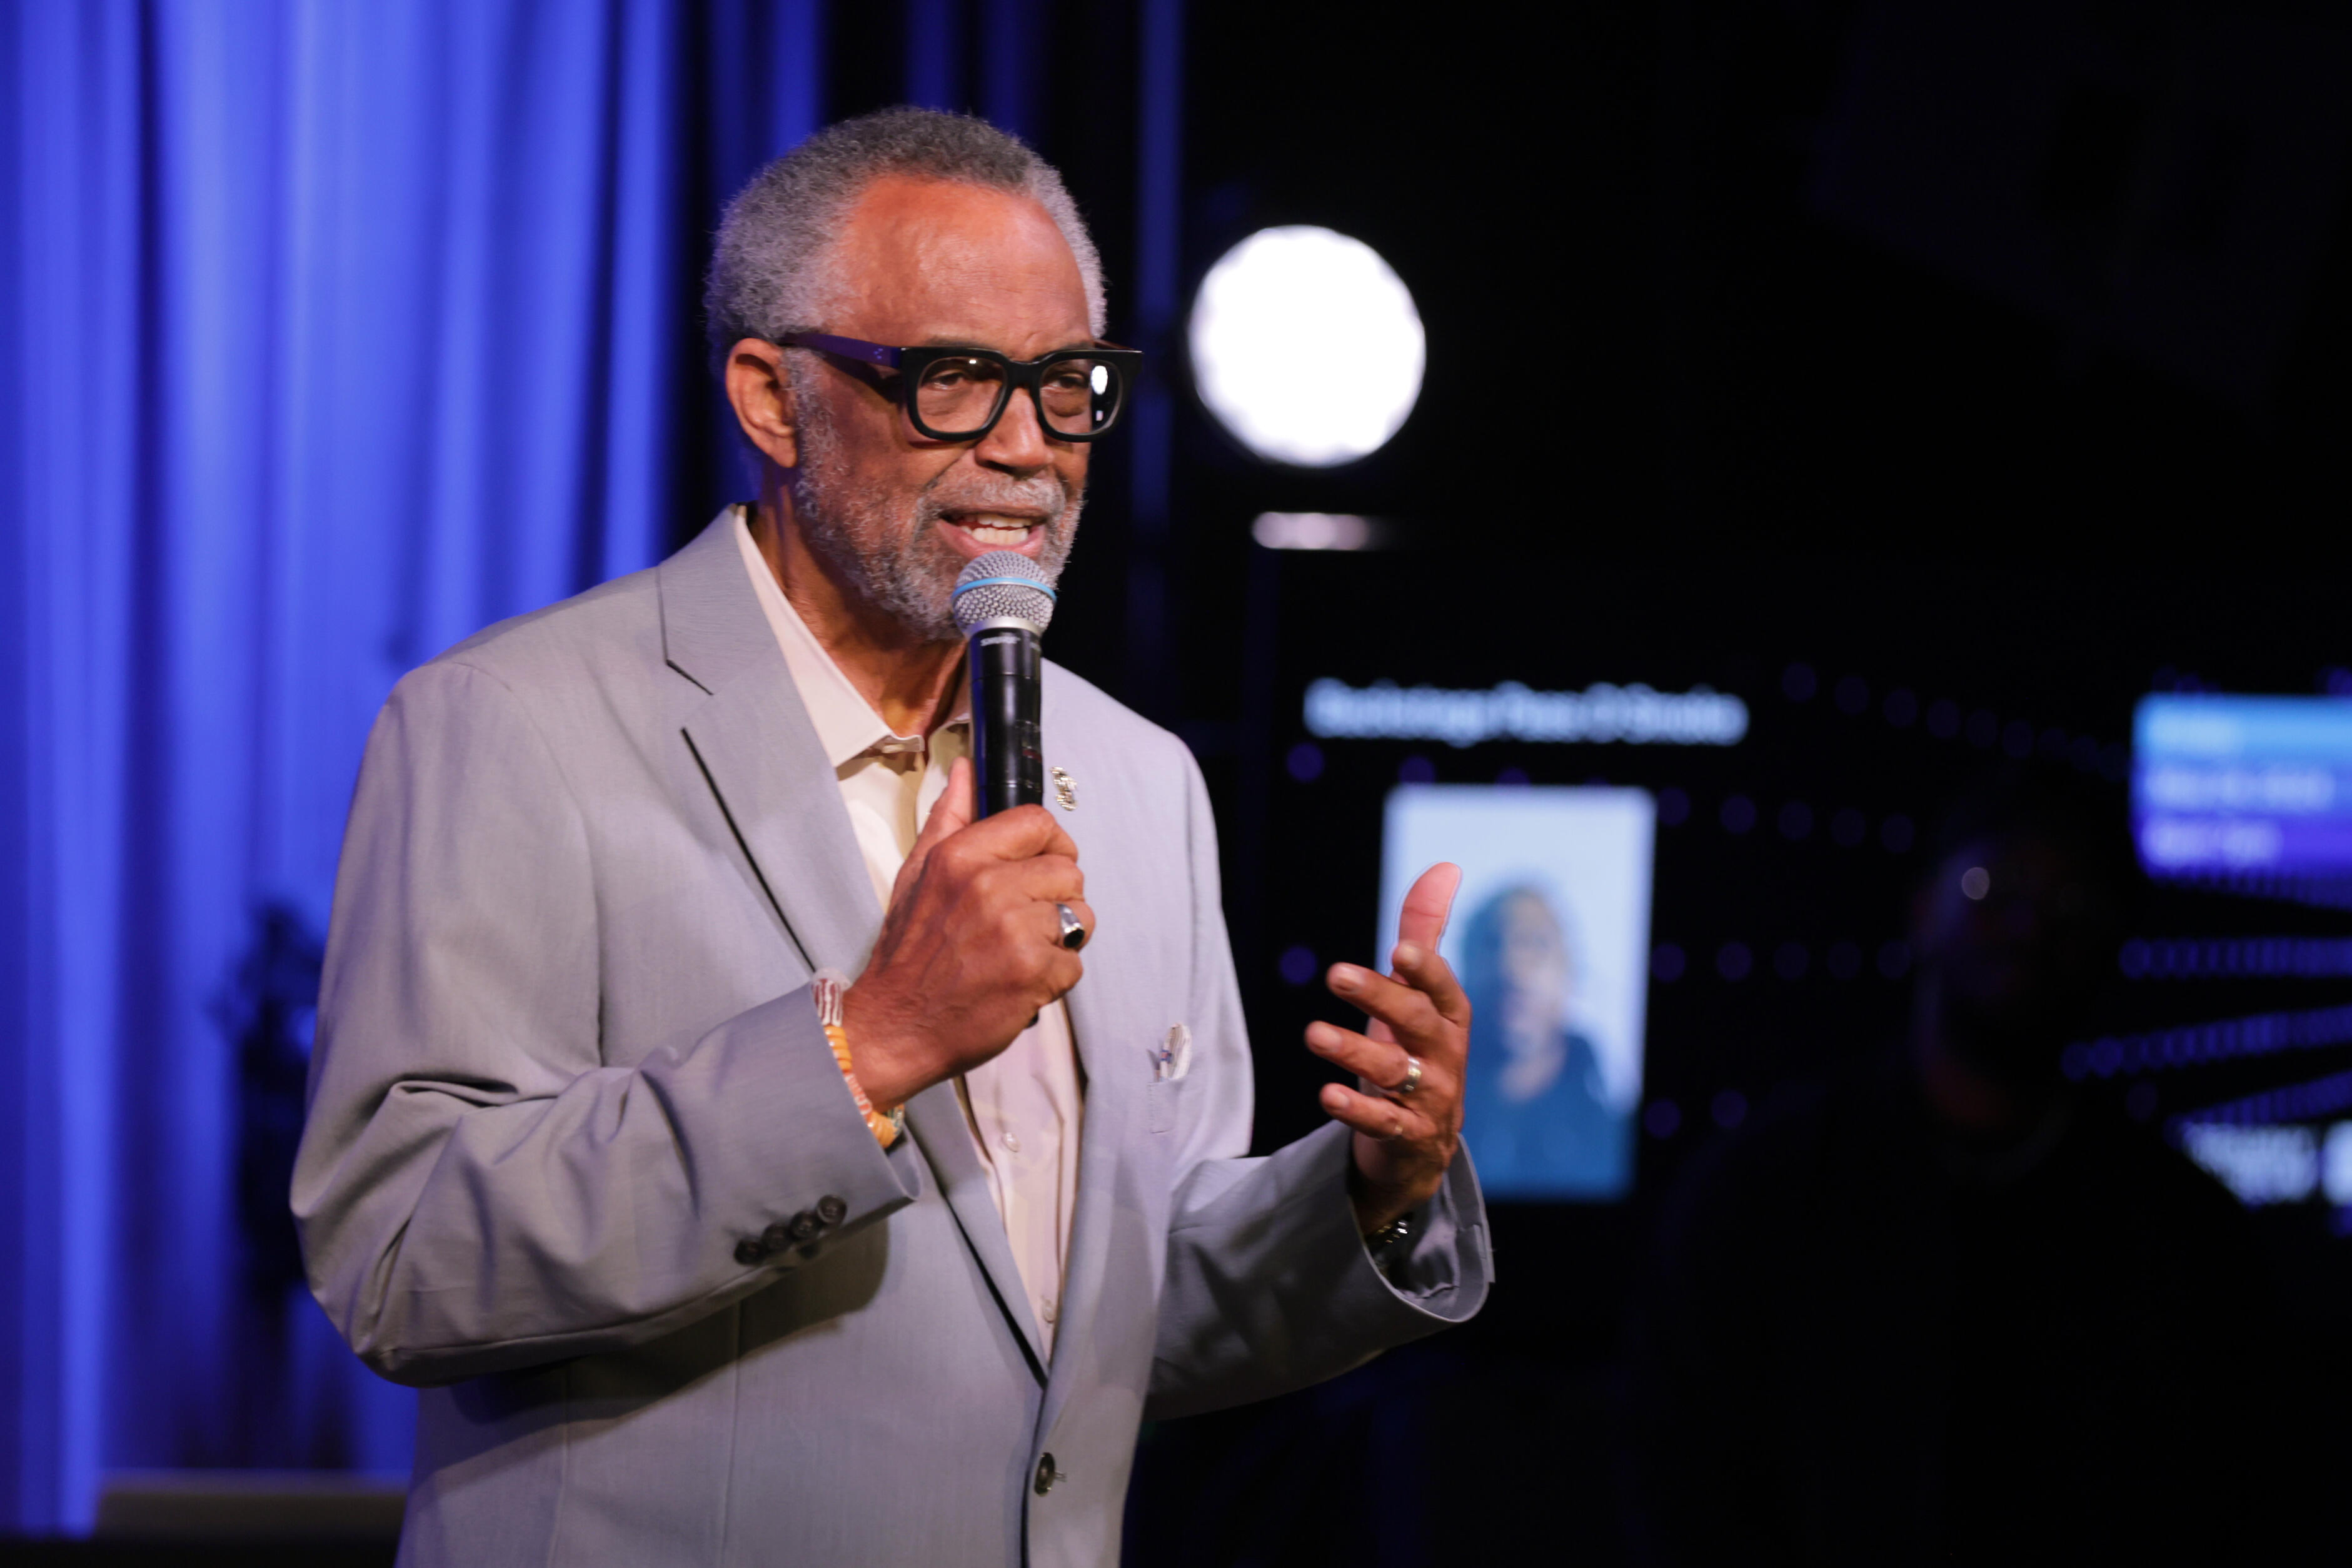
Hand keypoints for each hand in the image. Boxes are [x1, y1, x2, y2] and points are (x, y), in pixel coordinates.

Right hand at [843, 758, 1091, 1108]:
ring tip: (1022, 952)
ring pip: (1080, 917)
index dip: (1052, 843)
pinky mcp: (1034, 973)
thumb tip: (966, 770)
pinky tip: (1020, 981)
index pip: (1039, 822)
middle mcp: (991, 886)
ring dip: (1060, 939)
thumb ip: (948, 818)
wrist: (896, 1025)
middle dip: (1056, 898)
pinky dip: (1054, 978)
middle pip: (1069, 871)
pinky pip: (1075, 963)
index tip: (1044, 864)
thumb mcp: (917, 874)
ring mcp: (1015, 931)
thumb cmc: (908, 952)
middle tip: (1025, 922)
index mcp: (962, 856)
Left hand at [1306, 862, 1469, 1234]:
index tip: (1400, 949)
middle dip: (1379, 997)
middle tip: (1337, 974)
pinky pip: (1383, 1123)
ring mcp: (1431, 1098)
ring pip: (1395, 1072)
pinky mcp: (1408, 1136)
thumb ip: (1425, 932)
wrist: (1423, 1143)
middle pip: (1415, 1022)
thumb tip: (1445, 866)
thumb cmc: (1416, 1051)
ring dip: (1354, 1052)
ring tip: (1314, 1034)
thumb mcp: (1419, 994)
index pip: (1443, 987)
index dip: (1426, 968)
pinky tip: (1326, 1094)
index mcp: (1448, 1015)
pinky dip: (1356, 1110)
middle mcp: (1445, 1055)